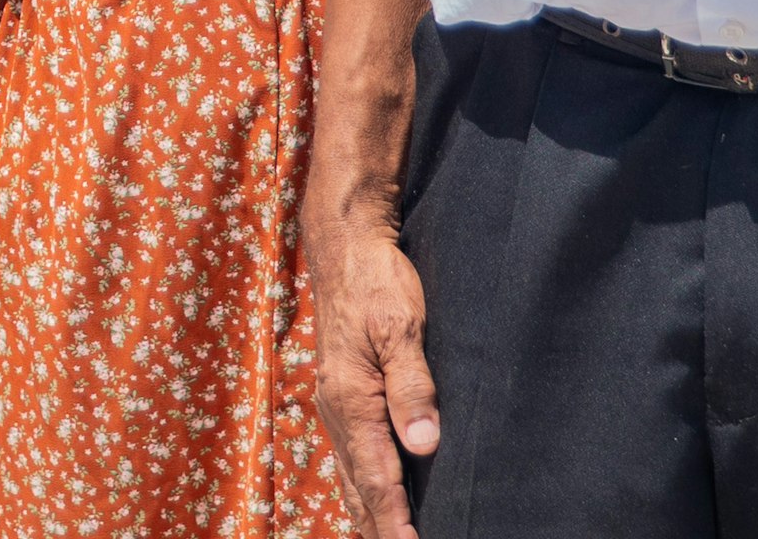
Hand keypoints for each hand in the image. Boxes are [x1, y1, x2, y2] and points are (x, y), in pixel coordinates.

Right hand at [310, 192, 440, 538]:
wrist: (343, 246)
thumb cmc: (377, 283)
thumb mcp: (401, 325)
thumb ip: (413, 384)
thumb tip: (423, 443)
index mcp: (352, 398)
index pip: (377, 476)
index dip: (395, 520)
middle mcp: (337, 409)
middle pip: (358, 486)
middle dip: (378, 528)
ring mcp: (334, 404)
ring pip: (349, 476)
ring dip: (367, 514)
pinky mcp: (339, 395)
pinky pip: (347, 457)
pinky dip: (359, 489)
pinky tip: (370, 500)